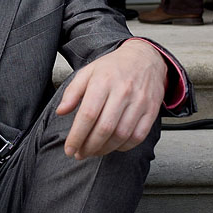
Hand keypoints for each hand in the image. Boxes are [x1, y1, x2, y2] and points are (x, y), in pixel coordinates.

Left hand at [55, 40, 166, 159]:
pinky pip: (138, 136)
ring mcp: (140, 101)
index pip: (88, 115)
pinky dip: (124, 146)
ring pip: (121, 135)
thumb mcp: (87, 72)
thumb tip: (61, 111)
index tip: (69, 148)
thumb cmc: (113, 68)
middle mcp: (123, 91)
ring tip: (93, 152)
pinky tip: (113, 146)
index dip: (77, 136)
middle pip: (104, 128)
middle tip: (79, 154)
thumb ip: (72, 92)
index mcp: (103, 81)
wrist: (145, 58)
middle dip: (89, 147)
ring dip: (104, 149)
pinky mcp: (152, 110)